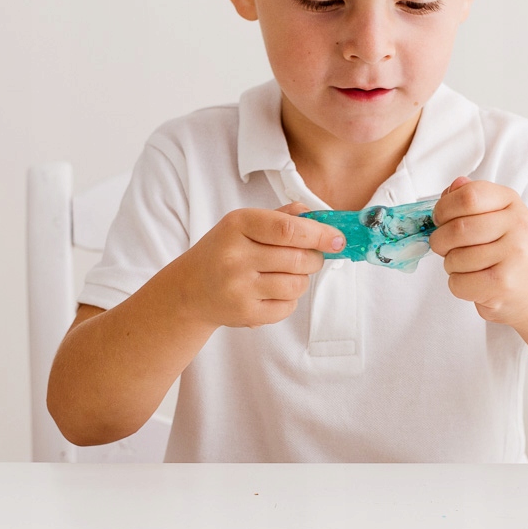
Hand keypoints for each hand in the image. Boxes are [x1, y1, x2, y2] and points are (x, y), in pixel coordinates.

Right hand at [174, 203, 343, 328]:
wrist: (189, 289)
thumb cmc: (225, 251)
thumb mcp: (244, 225)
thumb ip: (282, 217)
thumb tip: (320, 216)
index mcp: (237, 225)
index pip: (288, 229)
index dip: (319, 234)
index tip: (338, 239)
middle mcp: (235, 256)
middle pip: (299, 258)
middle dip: (315, 258)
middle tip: (312, 257)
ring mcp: (239, 287)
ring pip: (297, 284)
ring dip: (302, 280)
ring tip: (286, 274)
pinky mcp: (244, 313)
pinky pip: (287, 307)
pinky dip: (289, 299)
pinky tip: (272, 292)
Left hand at [430, 176, 527, 326]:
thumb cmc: (504, 249)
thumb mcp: (493, 215)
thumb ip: (469, 199)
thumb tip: (453, 187)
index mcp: (510, 201)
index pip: (469, 196)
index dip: (444, 208)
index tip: (440, 219)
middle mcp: (517, 225)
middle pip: (458, 228)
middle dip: (440, 240)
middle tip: (443, 246)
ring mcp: (514, 254)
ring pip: (455, 258)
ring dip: (450, 265)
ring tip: (466, 265)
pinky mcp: (504, 283)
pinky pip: (459, 282)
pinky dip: (457, 284)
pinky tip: (473, 281)